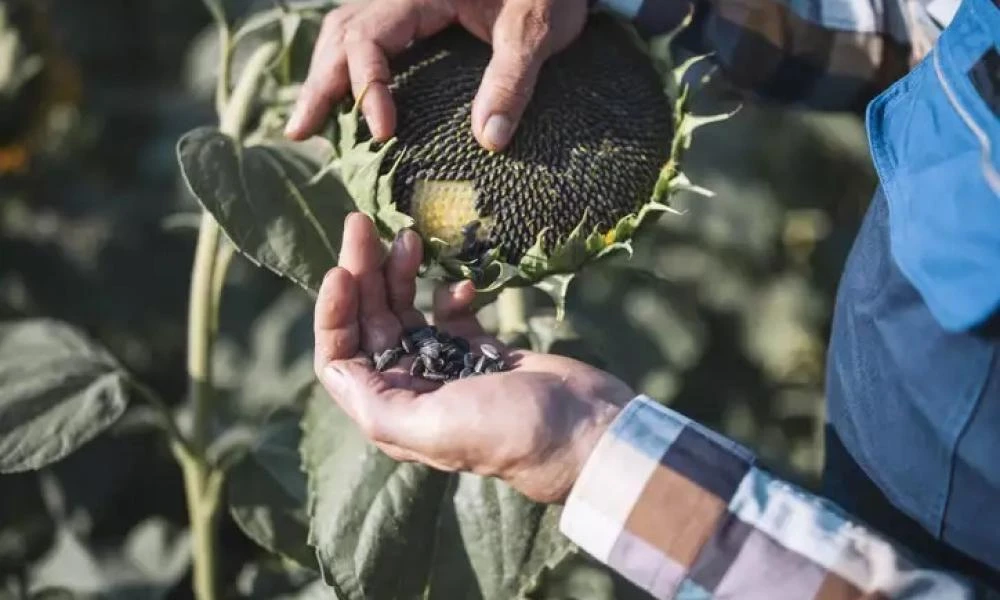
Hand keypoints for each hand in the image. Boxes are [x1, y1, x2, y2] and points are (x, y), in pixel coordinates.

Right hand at [285, 0, 588, 151]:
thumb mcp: (537, 29)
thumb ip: (513, 80)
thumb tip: (490, 141)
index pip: (368, 39)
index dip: (368, 87)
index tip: (384, 133)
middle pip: (340, 35)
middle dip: (320, 85)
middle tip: (300, 132)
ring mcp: (403, 2)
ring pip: (344, 32)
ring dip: (326, 76)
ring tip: (308, 123)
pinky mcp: (414, 13)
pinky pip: (366, 36)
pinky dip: (349, 69)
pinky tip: (344, 100)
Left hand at [313, 213, 632, 502]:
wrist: (586, 431)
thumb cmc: (510, 431)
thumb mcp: (433, 426)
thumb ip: (376, 402)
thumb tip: (336, 367)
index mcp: (393, 410)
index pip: (341, 356)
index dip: (333, 314)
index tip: (342, 270)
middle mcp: (413, 389)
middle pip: (371, 323)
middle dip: (362, 274)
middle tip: (362, 223)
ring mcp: (447, 367)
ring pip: (406, 311)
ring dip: (400, 273)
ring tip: (408, 235)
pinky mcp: (482, 351)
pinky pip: (450, 314)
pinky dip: (449, 292)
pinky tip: (464, 282)